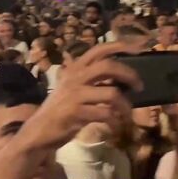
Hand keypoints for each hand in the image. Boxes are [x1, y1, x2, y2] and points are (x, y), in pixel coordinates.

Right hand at [21, 42, 142, 149]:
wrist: (38, 131)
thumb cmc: (59, 111)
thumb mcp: (73, 89)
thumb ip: (92, 82)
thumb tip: (121, 81)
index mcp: (75, 68)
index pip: (99, 50)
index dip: (120, 46)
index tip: (138, 50)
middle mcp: (75, 77)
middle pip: (108, 66)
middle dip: (129, 75)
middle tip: (139, 87)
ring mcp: (75, 95)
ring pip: (111, 93)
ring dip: (125, 106)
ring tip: (127, 115)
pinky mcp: (76, 113)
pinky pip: (105, 114)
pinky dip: (115, 122)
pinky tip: (115, 127)